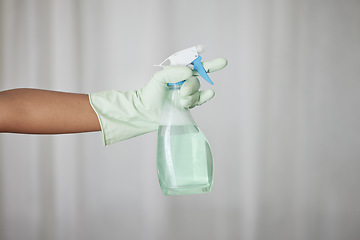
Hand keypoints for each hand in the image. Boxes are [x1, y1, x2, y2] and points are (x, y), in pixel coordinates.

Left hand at [89, 58, 227, 144]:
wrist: (148, 112)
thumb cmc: (151, 94)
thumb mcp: (159, 78)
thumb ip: (174, 72)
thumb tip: (190, 72)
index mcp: (176, 71)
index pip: (189, 60)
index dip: (196, 53)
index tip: (203, 48)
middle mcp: (183, 80)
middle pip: (199, 72)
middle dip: (211, 66)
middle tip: (223, 62)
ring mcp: (187, 91)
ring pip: (197, 87)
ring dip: (191, 91)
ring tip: (181, 96)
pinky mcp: (189, 103)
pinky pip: (200, 98)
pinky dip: (204, 96)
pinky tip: (210, 93)